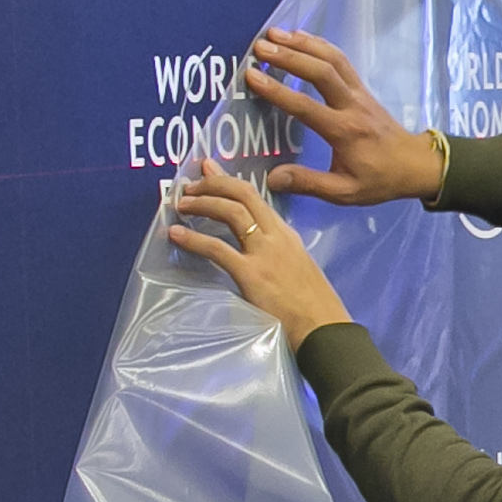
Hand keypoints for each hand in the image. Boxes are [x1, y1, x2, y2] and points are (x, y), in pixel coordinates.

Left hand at [166, 158, 351, 338]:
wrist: (325, 331)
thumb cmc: (314, 308)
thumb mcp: (298, 269)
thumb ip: (278, 256)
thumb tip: (256, 254)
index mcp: (287, 235)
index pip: (256, 197)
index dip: (229, 181)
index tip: (210, 170)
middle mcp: (276, 236)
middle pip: (242, 195)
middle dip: (213, 184)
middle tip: (190, 185)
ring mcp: (264, 253)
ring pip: (230, 212)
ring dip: (202, 203)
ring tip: (182, 205)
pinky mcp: (251, 274)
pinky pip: (216, 248)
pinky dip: (193, 239)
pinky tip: (177, 235)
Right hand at [238, 31, 440, 206]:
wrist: (416, 165)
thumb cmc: (379, 180)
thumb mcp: (345, 192)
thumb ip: (309, 184)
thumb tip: (272, 178)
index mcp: (344, 131)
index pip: (306, 107)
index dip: (277, 90)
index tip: (252, 75)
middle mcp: (352, 105)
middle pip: (321, 72)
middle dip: (289, 56)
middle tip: (260, 47)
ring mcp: (359, 92)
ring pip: (332, 59)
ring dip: (303, 44)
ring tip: (274, 33)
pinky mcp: (362, 87)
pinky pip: (340, 60)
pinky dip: (319, 45)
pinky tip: (300, 37)